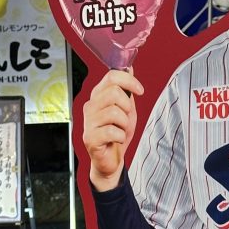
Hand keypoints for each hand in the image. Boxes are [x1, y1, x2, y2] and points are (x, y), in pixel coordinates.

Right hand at [82, 69, 142, 191]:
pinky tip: (116, 140)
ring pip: (115, 112)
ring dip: (125, 124)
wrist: (111, 160)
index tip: (140, 90)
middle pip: (114, 92)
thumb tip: (129, 67)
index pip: (111, 76)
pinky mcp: (90, 138)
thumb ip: (127, 90)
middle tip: (126, 119)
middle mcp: (90, 106)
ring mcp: (88, 122)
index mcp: (98, 96)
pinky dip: (121, 137)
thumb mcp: (126, 109)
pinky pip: (113, 131)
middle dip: (127, 106)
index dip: (129, 80)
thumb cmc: (117, 135)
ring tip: (120, 130)